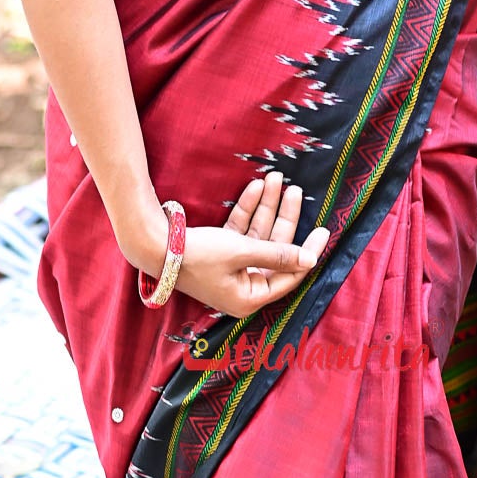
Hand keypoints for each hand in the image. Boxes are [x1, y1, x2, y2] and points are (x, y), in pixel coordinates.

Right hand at [141, 172, 329, 320]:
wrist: (153, 246)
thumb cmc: (198, 256)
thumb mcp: (242, 252)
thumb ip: (278, 254)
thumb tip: (311, 260)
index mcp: (250, 297)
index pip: (290, 274)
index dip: (307, 251)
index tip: (323, 229)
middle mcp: (243, 286)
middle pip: (274, 250)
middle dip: (282, 217)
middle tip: (294, 190)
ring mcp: (231, 269)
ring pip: (258, 236)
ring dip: (266, 208)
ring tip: (276, 179)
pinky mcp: (219, 253)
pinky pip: (241, 232)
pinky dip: (247, 211)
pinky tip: (256, 187)